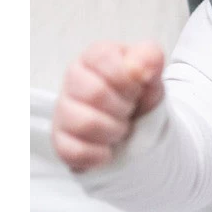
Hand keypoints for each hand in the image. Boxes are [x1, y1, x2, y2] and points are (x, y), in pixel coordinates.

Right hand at [51, 42, 165, 172]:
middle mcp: (73, 79)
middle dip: (123, 107)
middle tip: (129, 110)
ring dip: (113, 131)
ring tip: (120, 129)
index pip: (103, 58)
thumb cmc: (139, 96)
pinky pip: (75, 151)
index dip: (127, 78)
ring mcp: (63, 110)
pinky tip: (108, 149)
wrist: (136, 127)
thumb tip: (139, 67)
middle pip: (95, 93)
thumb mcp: (152, 73)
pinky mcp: (59, 139)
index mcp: (94, 57)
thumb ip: (149, 58)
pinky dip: (99, 154)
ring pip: (85, 123)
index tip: (136, 88)